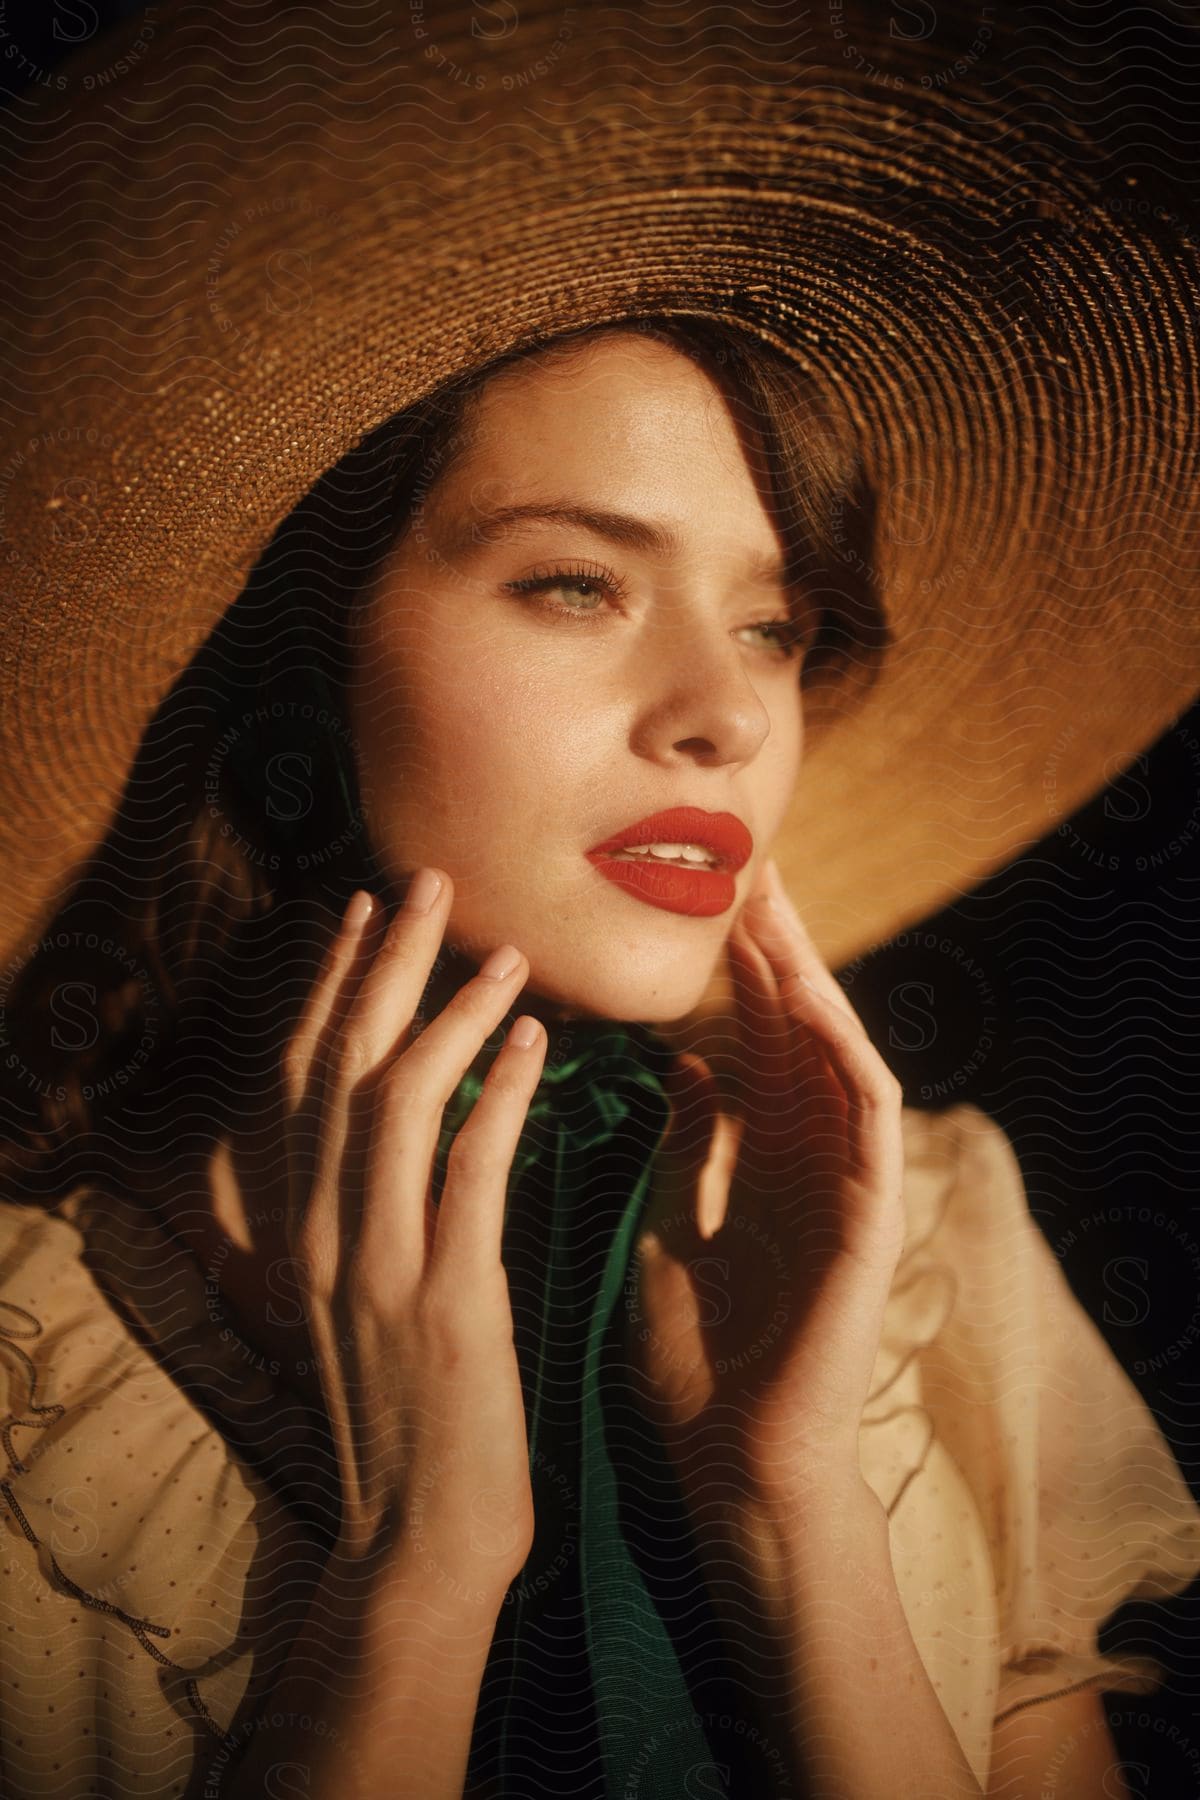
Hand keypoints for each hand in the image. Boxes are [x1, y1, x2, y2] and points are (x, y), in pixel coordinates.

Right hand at [279, 874, 546, 1590]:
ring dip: (449, 1011)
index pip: (304, 1075)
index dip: (332, 984)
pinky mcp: (443, 1299)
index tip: (365, 909)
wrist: (420, 1539)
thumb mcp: (376, 1298)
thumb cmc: (417, 1413)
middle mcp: (326, 1230)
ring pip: (393, 1097)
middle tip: (427, 882)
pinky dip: (496, 1094)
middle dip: (382, 962)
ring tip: (504, 951)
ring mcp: (377, 1264)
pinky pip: (467, 1169)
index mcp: (309, 1225)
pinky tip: (534, 1042)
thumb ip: (381, 1208)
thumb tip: (415, 1120)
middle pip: (338, 1061)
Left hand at [625, 856, 906, 1514]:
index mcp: (759, 1156)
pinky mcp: (869, 1214)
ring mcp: (843, 1181)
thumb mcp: (672, 1225)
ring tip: (775, 912)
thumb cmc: (697, 1358)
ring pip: (834, 1055)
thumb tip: (686, 1066)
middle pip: (795, 1030)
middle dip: (772, 951)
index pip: (749, 1039)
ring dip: (808, 981)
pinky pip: (867, 1116)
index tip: (701, 899)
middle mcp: (807, 1155)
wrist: (733, 1459)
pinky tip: (813, 1003)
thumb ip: (689, 1146)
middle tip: (748, 867)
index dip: (730, 970)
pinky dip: (843, 1055)